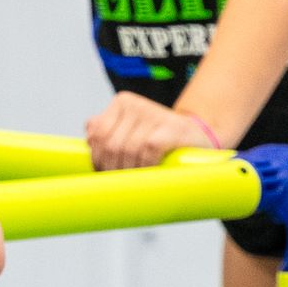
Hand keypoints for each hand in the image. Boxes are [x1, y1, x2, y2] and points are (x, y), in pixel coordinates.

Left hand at [84, 94, 216, 172]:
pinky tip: (152, 172)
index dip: (97, 159)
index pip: (96, 134)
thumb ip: (109, 129)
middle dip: (113, 169)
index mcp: (121, 102)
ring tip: (136, 181)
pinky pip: (148, 150)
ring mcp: (153, 113)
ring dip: (130, 172)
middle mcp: (135, 104)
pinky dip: (147, 166)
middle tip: (121, 183)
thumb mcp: (132, 129)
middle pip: (110, 145)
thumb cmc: (161, 139)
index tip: (104, 175)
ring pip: (127, 150)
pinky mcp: (171, 127)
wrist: (198, 136)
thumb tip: (88, 136)